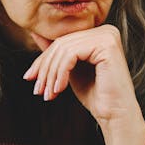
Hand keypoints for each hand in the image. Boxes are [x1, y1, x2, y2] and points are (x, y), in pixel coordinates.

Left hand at [23, 25, 144, 144]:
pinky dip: (61, 73)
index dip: (42, 60)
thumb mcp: (70, 70)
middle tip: (38, 90)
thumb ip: (56, 51)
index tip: (30, 78)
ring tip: (48, 94)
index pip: (62, 41)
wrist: (115, 114)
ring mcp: (107, 36)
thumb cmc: (96, 94)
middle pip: (61, 44)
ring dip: (51, 74)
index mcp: (99, 33)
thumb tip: (35, 33)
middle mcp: (106, 30)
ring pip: (64, 49)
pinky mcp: (106, 45)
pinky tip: (60, 89)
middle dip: (45, 69)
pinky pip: (71, 54)